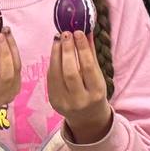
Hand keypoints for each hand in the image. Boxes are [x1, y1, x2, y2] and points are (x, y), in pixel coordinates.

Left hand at [47, 27, 113, 142]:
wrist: (87, 118)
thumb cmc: (95, 92)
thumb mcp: (98, 77)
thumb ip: (91, 56)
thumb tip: (87, 32)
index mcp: (96, 93)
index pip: (88, 67)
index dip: (82, 49)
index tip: (79, 32)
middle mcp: (80, 100)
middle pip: (70, 71)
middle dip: (67, 50)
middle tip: (66, 33)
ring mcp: (65, 103)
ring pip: (57, 74)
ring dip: (56, 54)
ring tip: (58, 39)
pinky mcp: (53, 101)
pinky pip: (51, 79)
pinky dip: (52, 64)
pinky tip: (55, 52)